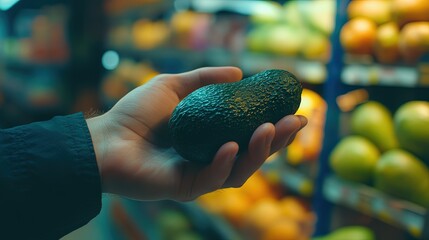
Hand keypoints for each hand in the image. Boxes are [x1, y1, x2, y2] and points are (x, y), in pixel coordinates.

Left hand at [86, 67, 306, 200]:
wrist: (106, 137)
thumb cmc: (136, 113)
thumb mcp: (174, 86)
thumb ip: (205, 78)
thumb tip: (240, 73)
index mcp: (212, 138)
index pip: (250, 135)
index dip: (274, 125)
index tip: (294, 110)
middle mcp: (211, 159)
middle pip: (253, 155)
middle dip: (278, 141)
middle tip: (295, 122)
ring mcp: (200, 176)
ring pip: (240, 171)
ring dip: (259, 152)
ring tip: (269, 128)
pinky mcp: (186, 188)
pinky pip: (212, 179)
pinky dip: (224, 163)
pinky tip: (230, 145)